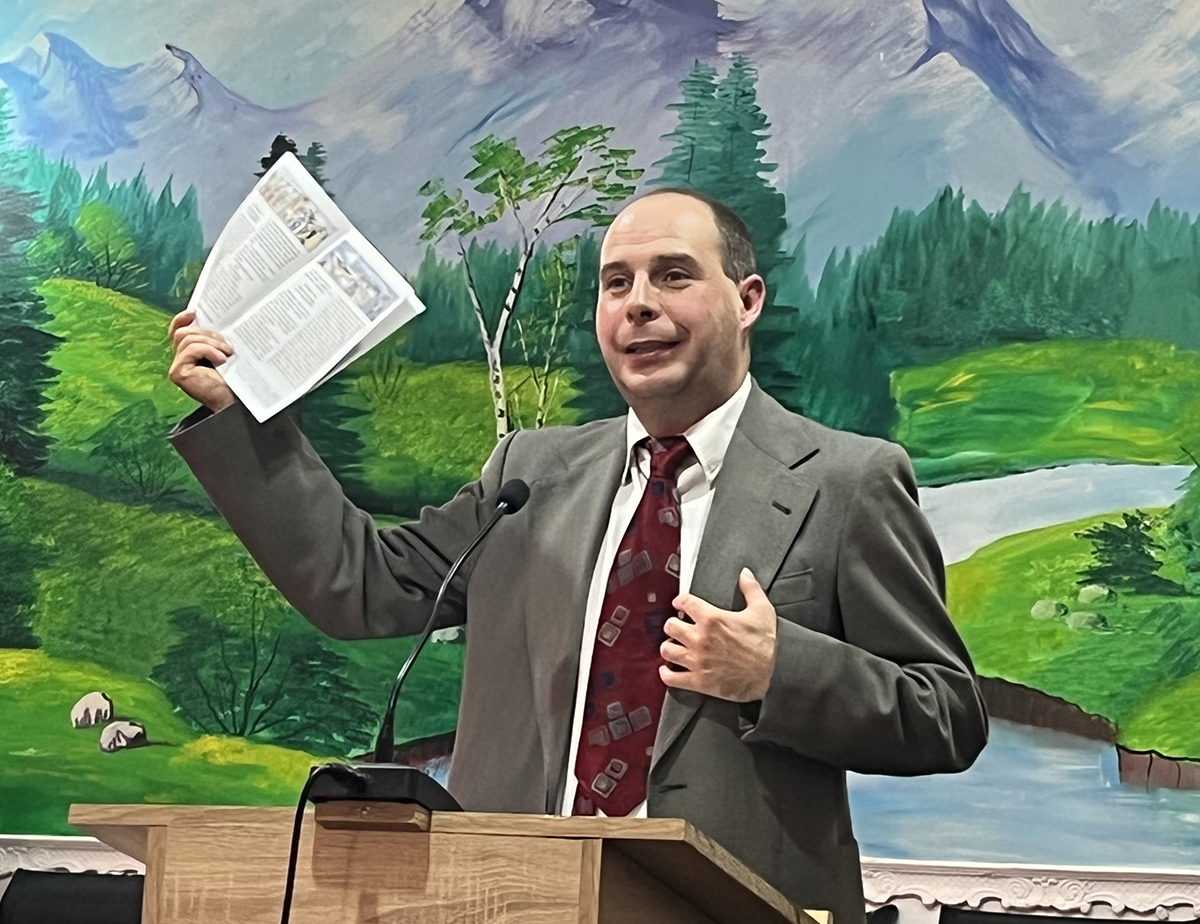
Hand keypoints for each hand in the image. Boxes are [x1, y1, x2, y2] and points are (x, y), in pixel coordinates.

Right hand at [168, 308, 236, 412]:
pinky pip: (190, 350)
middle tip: (227, 345)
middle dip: (207, 334)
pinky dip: (208, 350)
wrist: (237, 401)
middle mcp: (180, 360)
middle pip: (184, 333)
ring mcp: (177, 367)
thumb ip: (215, 339)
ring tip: (228, 353)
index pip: (178, 330)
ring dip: (211, 343)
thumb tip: (217, 319)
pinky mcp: (178, 373)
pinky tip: (222, 360)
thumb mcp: (224, 352)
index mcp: (190, 354)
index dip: (182, 319)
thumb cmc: (234, 379)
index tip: (195, 312)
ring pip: (187, 339)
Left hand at [659, 568, 777, 701]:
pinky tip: (669, 670)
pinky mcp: (698, 681)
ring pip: (666, 650)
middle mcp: (700, 638)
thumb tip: (745, 573)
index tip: (681, 604)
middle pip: (669, 626)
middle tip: (679, 627)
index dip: (680, 601)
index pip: (684, 601)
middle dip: (672, 625)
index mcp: (712, 619)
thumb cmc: (766, 644)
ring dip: (669, 647)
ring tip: (675, 646)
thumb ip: (751, 589)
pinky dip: (666, 674)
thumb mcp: (763, 611)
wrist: (773, 674)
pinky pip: (671, 678)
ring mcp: (697, 661)